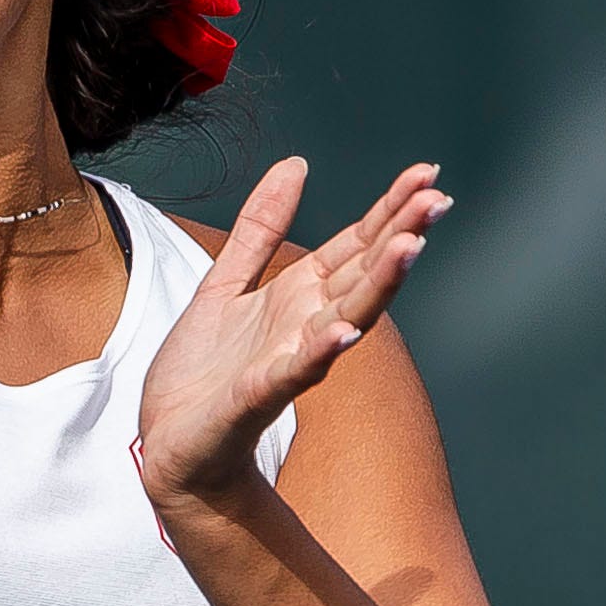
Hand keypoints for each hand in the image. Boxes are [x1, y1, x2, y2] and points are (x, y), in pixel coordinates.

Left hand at [134, 157, 445, 506]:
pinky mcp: (256, 395)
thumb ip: (261, 227)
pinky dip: (320, 351)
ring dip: (378, 284)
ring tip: (409, 247)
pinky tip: (342, 331)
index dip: (389, 209)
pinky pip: (294, 371)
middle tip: (437, 199)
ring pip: (344, 317)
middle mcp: (305, 325)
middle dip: (400, 236)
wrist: (168, 441)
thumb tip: (296, 164)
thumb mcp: (225, 281)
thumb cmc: (202, 372)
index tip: (426, 174)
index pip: (356, 245)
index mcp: (299, 295)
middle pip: (363, 274)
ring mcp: (287, 360)